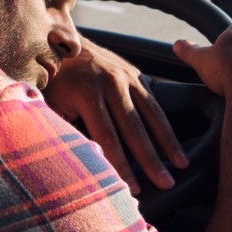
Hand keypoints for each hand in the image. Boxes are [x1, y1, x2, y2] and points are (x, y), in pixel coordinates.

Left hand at [44, 37, 187, 194]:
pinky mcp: (134, 73)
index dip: (121, 165)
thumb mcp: (50, 107)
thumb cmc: (50, 83)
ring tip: (181, 164)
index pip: (107, 137)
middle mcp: (109, 82)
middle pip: (134, 128)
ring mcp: (125, 75)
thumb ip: (66, 132)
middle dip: (151, 159)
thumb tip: (86, 164)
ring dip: (167, 141)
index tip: (132, 189)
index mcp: (86, 92)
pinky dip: (164, 123)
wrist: (56, 42)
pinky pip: (152, 101)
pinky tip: (173, 141)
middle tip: (166, 183)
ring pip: (151, 114)